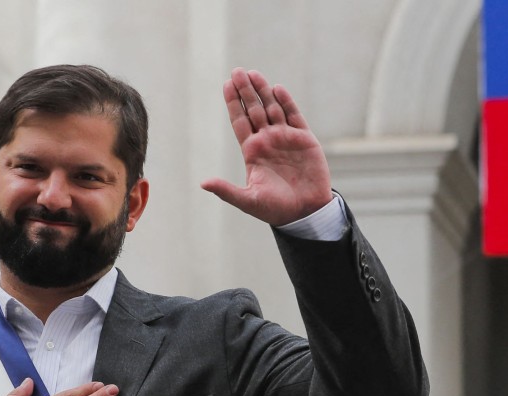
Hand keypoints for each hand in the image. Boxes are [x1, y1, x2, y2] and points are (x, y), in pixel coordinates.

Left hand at [201, 68, 332, 225]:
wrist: (304, 212)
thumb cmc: (274, 208)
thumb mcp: (248, 200)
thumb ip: (226, 190)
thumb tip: (203, 183)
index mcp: (252, 151)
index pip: (240, 121)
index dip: (233, 103)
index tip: (226, 85)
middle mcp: (267, 140)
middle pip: (254, 110)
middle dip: (245, 91)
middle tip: (237, 71)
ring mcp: (286, 137)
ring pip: (273, 108)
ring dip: (263, 91)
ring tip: (253, 74)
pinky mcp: (304, 139)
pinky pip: (294, 116)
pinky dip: (286, 103)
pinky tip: (277, 89)